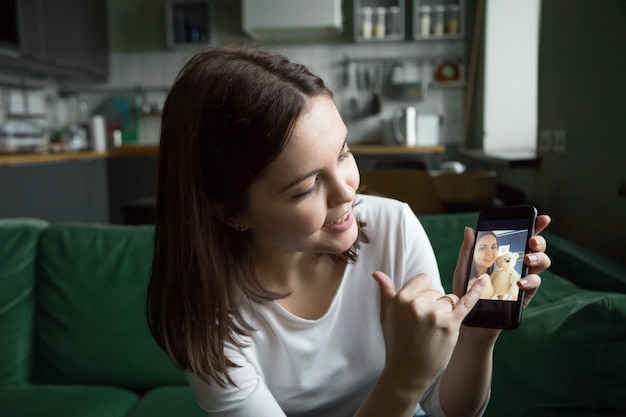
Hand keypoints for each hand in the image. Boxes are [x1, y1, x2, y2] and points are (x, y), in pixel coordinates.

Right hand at [371, 271, 485, 388]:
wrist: (406, 373)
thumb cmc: (396, 344)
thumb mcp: (386, 316)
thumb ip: (385, 292)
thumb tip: (377, 273)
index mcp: (401, 298)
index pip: (424, 279)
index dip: (424, 292)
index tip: (419, 309)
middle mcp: (418, 303)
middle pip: (437, 291)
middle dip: (434, 304)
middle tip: (424, 326)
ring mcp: (435, 314)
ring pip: (450, 300)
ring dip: (446, 312)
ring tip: (434, 331)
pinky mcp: (450, 325)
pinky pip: (466, 303)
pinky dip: (475, 292)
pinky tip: (483, 281)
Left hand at [452, 215, 551, 314]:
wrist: (469, 321)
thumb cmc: (466, 293)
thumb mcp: (464, 270)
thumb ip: (468, 250)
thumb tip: (469, 228)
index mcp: (503, 255)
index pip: (521, 237)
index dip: (534, 226)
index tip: (541, 218)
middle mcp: (516, 265)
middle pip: (536, 248)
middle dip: (539, 241)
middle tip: (532, 241)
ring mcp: (522, 279)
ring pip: (541, 264)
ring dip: (539, 258)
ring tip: (528, 258)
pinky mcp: (524, 296)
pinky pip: (534, 285)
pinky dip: (530, 281)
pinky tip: (520, 282)